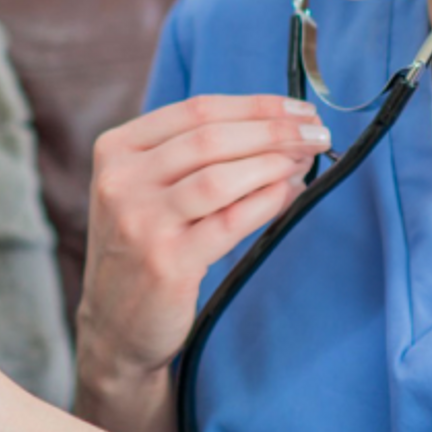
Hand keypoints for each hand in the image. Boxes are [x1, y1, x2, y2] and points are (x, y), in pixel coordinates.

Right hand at [77, 95, 328, 395]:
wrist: (114, 326)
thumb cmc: (143, 248)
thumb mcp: (146, 189)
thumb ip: (192, 156)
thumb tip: (279, 128)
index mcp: (116, 150)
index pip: (196, 110)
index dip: (256, 106)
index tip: (299, 110)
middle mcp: (121, 181)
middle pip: (211, 138)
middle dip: (274, 131)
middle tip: (318, 133)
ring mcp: (140, 222)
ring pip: (220, 176)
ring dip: (274, 162)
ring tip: (305, 161)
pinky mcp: (166, 262)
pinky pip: (230, 221)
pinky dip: (267, 202)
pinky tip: (290, 193)